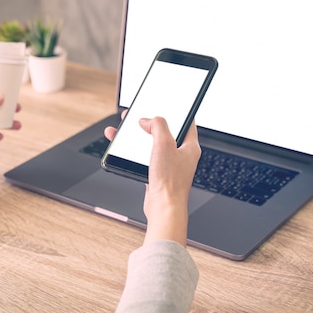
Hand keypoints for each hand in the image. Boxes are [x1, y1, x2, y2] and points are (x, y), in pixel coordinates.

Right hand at [104, 116, 200, 245]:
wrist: (163, 209)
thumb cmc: (170, 181)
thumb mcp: (164, 144)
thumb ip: (158, 125)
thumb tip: (148, 120)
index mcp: (190, 146)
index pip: (187, 122)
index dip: (176, 111)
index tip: (166, 103)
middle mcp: (181, 155)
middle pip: (166, 132)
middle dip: (150, 122)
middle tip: (138, 115)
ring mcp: (169, 165)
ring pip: (152, 145)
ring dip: (137, 137)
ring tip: (122, 129)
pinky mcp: (157, 175)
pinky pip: (144, 158)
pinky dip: (133, 152)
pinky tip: (122, 149)